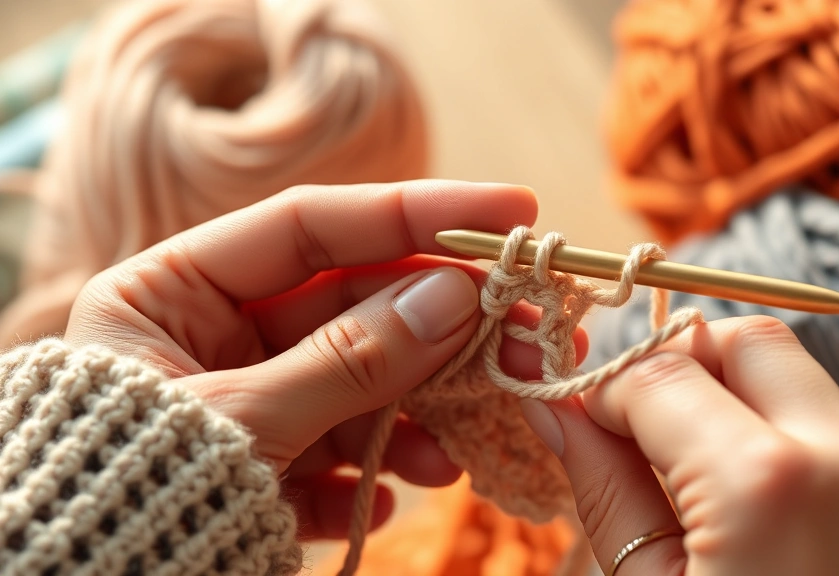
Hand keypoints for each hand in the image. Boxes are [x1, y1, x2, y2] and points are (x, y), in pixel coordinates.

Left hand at [62, 179, 586, 539]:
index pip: (313, 224)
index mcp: (171, 291)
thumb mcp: (243, 420)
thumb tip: (455, 295)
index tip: (508, 213)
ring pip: (356, 383)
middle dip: (437, 329)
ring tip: (452, 454)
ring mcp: (244, 398)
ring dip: (412, 418)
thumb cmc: (135, 494)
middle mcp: (211, 336)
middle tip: (527, 333)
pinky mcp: (263, 463)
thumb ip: (350, 358)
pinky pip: (332, 454)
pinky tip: (382, 502)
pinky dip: (365, 479)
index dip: (414, 212)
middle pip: (352, 306)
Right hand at [520, 316, 838, 575]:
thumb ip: (603, 486)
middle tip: (639, 430)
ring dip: (737, 396)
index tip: (582, 419)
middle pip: (745, 340)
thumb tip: (552, 406)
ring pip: (801, 375)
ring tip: (697, 470)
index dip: (605, 390)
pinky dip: (789, 431)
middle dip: (680, 366)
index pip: (661, 371)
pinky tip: (760, 500)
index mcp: (767, 486)